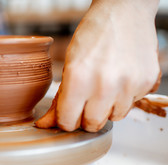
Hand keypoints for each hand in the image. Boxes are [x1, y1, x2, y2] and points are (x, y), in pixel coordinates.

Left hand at [35, 0, 159, 131]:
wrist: (124, 12)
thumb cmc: (92, 36)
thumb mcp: (69, 65)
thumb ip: (58, 99)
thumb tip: (44, 125)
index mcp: (78, 79)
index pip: (68, 122)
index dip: (66, 120)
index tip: (67, 114)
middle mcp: (104, 85)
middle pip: (91, 125)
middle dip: (85, 117)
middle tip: (85, 101)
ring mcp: (129, 85)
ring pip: (114, 117)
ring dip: (106, 108)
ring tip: (105, 85)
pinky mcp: (147, 82)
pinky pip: (131, 105)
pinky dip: (123, 98)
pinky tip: (120, 79)